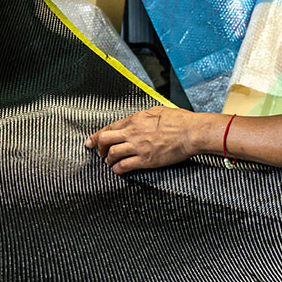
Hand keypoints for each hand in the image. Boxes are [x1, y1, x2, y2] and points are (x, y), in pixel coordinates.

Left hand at [85, 106, 202, 174]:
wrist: (191, 132)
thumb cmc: (179, 120)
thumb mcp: (157, 111)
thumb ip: (143, 116)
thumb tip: (136, 120)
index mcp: (135, 119)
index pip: (110, 127)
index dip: (97, 135)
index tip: (91, 141)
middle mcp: (133, 132)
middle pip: (105, 139)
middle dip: (98, 147)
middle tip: (98, 152)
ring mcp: (138, 147)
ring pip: (112, 153)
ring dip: (108, 159)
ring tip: (109, 162)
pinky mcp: (145, 160)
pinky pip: (124, 166)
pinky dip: (117, 169)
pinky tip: (117, 170)